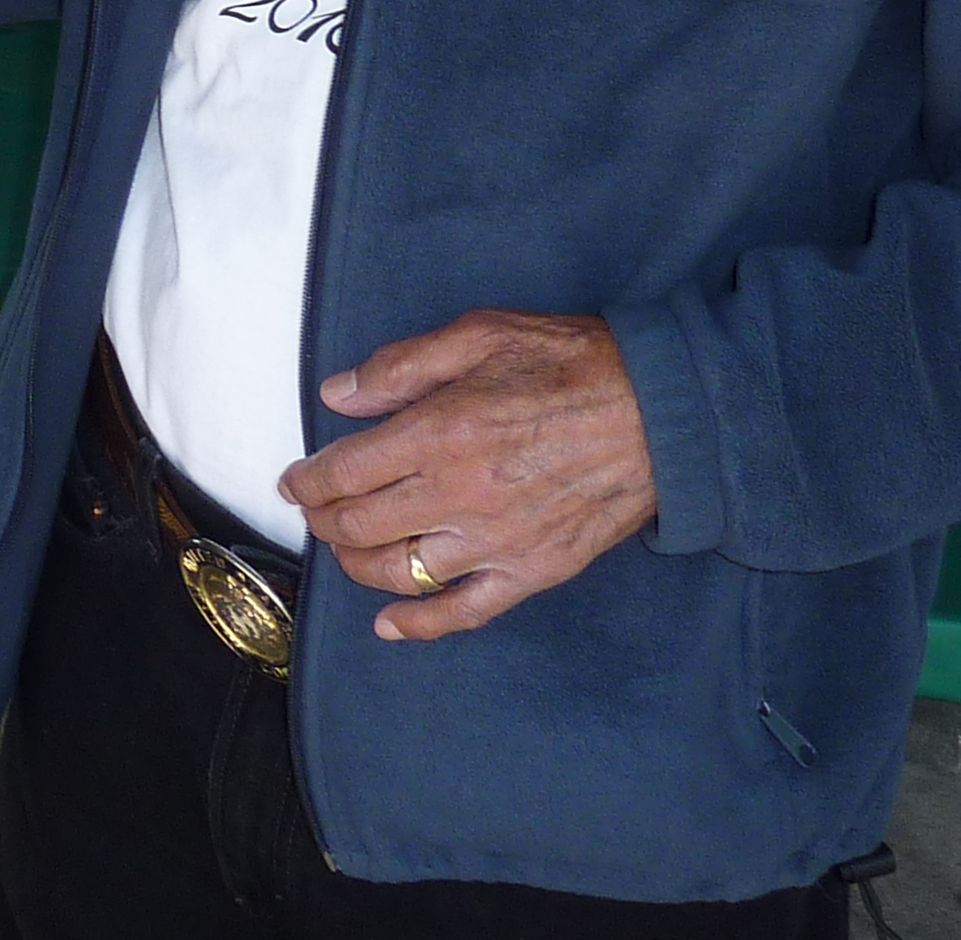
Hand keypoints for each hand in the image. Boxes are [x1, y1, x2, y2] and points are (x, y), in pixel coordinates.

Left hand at [278, 310, 655, 640]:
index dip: (307, 481)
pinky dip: (418, 625)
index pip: (343, 473)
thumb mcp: (480, 335)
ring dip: (356, 564)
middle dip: (323, 521)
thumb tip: (339, 395)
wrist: (664, 413)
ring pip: (397, 573)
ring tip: (347, 547)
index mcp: (439, 434)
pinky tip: (388, 624)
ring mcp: (495, 542)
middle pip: (360, 526)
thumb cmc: (572, 364)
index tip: (296, 481)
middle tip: (317, 509)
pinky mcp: (531, 572)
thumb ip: (400, 367)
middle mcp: (459, 495)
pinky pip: (463, 613)